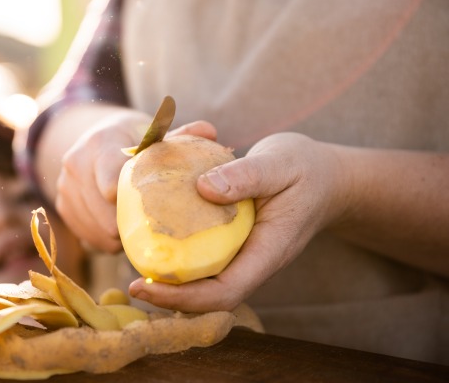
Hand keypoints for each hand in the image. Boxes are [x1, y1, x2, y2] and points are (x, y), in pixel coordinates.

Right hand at [56, 111, 216, 252]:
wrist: (95, 140)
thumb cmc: (134, 137)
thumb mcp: (154, 132)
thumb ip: (181, 135)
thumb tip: (209, 132)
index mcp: (100, 143)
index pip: (111, 184)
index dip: (133, 204)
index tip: (154, 211)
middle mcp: (75, 164)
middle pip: (105, 214)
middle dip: (131, 224)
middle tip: (155, 226)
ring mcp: (64, 187)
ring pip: (97, 231)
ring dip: (121, 235)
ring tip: (140, 226)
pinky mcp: (62, 207)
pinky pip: (88, 238)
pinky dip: (108, 239)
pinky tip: (124, 229)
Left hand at [129, 132, 348, 311]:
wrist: (328, 178)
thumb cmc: (307, 169)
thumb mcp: (281, 163)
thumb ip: (247, 175)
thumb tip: (202, 189)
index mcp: (269, 251)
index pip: (225, 292)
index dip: (183, 297)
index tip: (145, 287)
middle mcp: (255, 261)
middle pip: (210, 297)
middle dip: (171, 297)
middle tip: (133, 283)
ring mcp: (247, 255)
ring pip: (207, 282)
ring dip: (174, 281)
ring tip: (139, 264)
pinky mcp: (239, 243)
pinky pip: (208, 258)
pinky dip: (182, 256)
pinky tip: (160, 238)